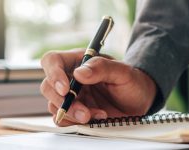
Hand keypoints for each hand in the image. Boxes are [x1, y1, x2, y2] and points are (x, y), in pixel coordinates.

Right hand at [40, 49, 155, 125]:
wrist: (140, 102)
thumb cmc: (132, 82)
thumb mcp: (123, 71)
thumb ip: (102, 68)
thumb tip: (79, 73)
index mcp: (79, 61)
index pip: (53, 61)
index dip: (53, 74)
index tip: (66, 89)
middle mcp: (71, 78)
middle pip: (48, 87)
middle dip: (64, 102)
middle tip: (84, 112)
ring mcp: (72, 97)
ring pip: (54, 106)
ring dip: (73, 114)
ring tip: (99, 115)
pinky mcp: (75, 113)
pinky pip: (63, 119)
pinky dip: (77, 123)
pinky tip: (97, 118)